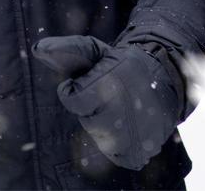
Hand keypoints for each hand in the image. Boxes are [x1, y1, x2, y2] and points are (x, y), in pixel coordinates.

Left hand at [32, 34, 182, 170]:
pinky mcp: (136, 155)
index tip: (92, 82)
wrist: (166, 80)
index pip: (72, 99)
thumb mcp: (95, 52)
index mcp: (107, 85)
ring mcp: (129, 138)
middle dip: (94, 108)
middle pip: (87, 121)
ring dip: (105, 126)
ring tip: (121, 108)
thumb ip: (66, 49)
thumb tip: (37, 49)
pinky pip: (114, 154)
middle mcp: (119, 113)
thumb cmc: (121, 65)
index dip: (76, 90)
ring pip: (100, 138)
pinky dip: (119, 143)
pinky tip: (129, 125)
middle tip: (111, 95)